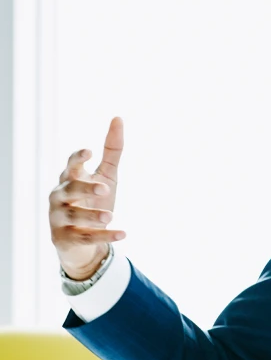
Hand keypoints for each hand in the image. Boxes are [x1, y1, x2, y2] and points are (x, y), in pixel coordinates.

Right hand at [49, 117, 125, 279]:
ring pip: (73, 216)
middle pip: (69, 189)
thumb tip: (118, 118)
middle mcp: (60, 197)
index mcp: (70, 179)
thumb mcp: (107, 175)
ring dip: (92, 215)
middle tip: (105, 188)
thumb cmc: (94, 201)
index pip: (70, 166)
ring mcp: (59, 219)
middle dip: (85, 188)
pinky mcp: (64, 239)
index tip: (89, 151)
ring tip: (110, 215)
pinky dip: (103, 236)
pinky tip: (123, 233)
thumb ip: (112, 150)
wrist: (84, 241)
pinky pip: (84, 238)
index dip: (77, 158)